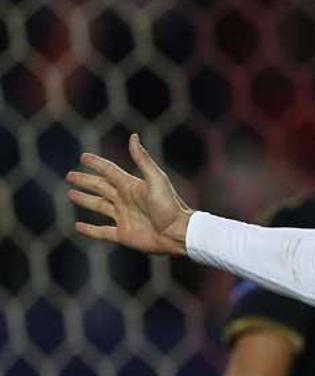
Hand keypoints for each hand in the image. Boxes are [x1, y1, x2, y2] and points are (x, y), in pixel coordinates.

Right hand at [67, 133, 192, 255]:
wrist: (178, 233)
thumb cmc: (170, 206)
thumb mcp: (156, 180)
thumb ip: (143, 160)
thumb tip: (133, 136)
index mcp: (132, 186)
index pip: (109, 171)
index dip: (96, 164)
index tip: (83, 157)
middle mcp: (125, 200)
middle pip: (100, 187)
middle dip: (85, 181)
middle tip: (70, 175)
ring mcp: (123, 217)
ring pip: (98, 206)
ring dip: (85, 200)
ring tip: (70, 194)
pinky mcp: (123, 234)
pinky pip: (101, 232)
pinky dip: (89, 230)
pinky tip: (77, 226)